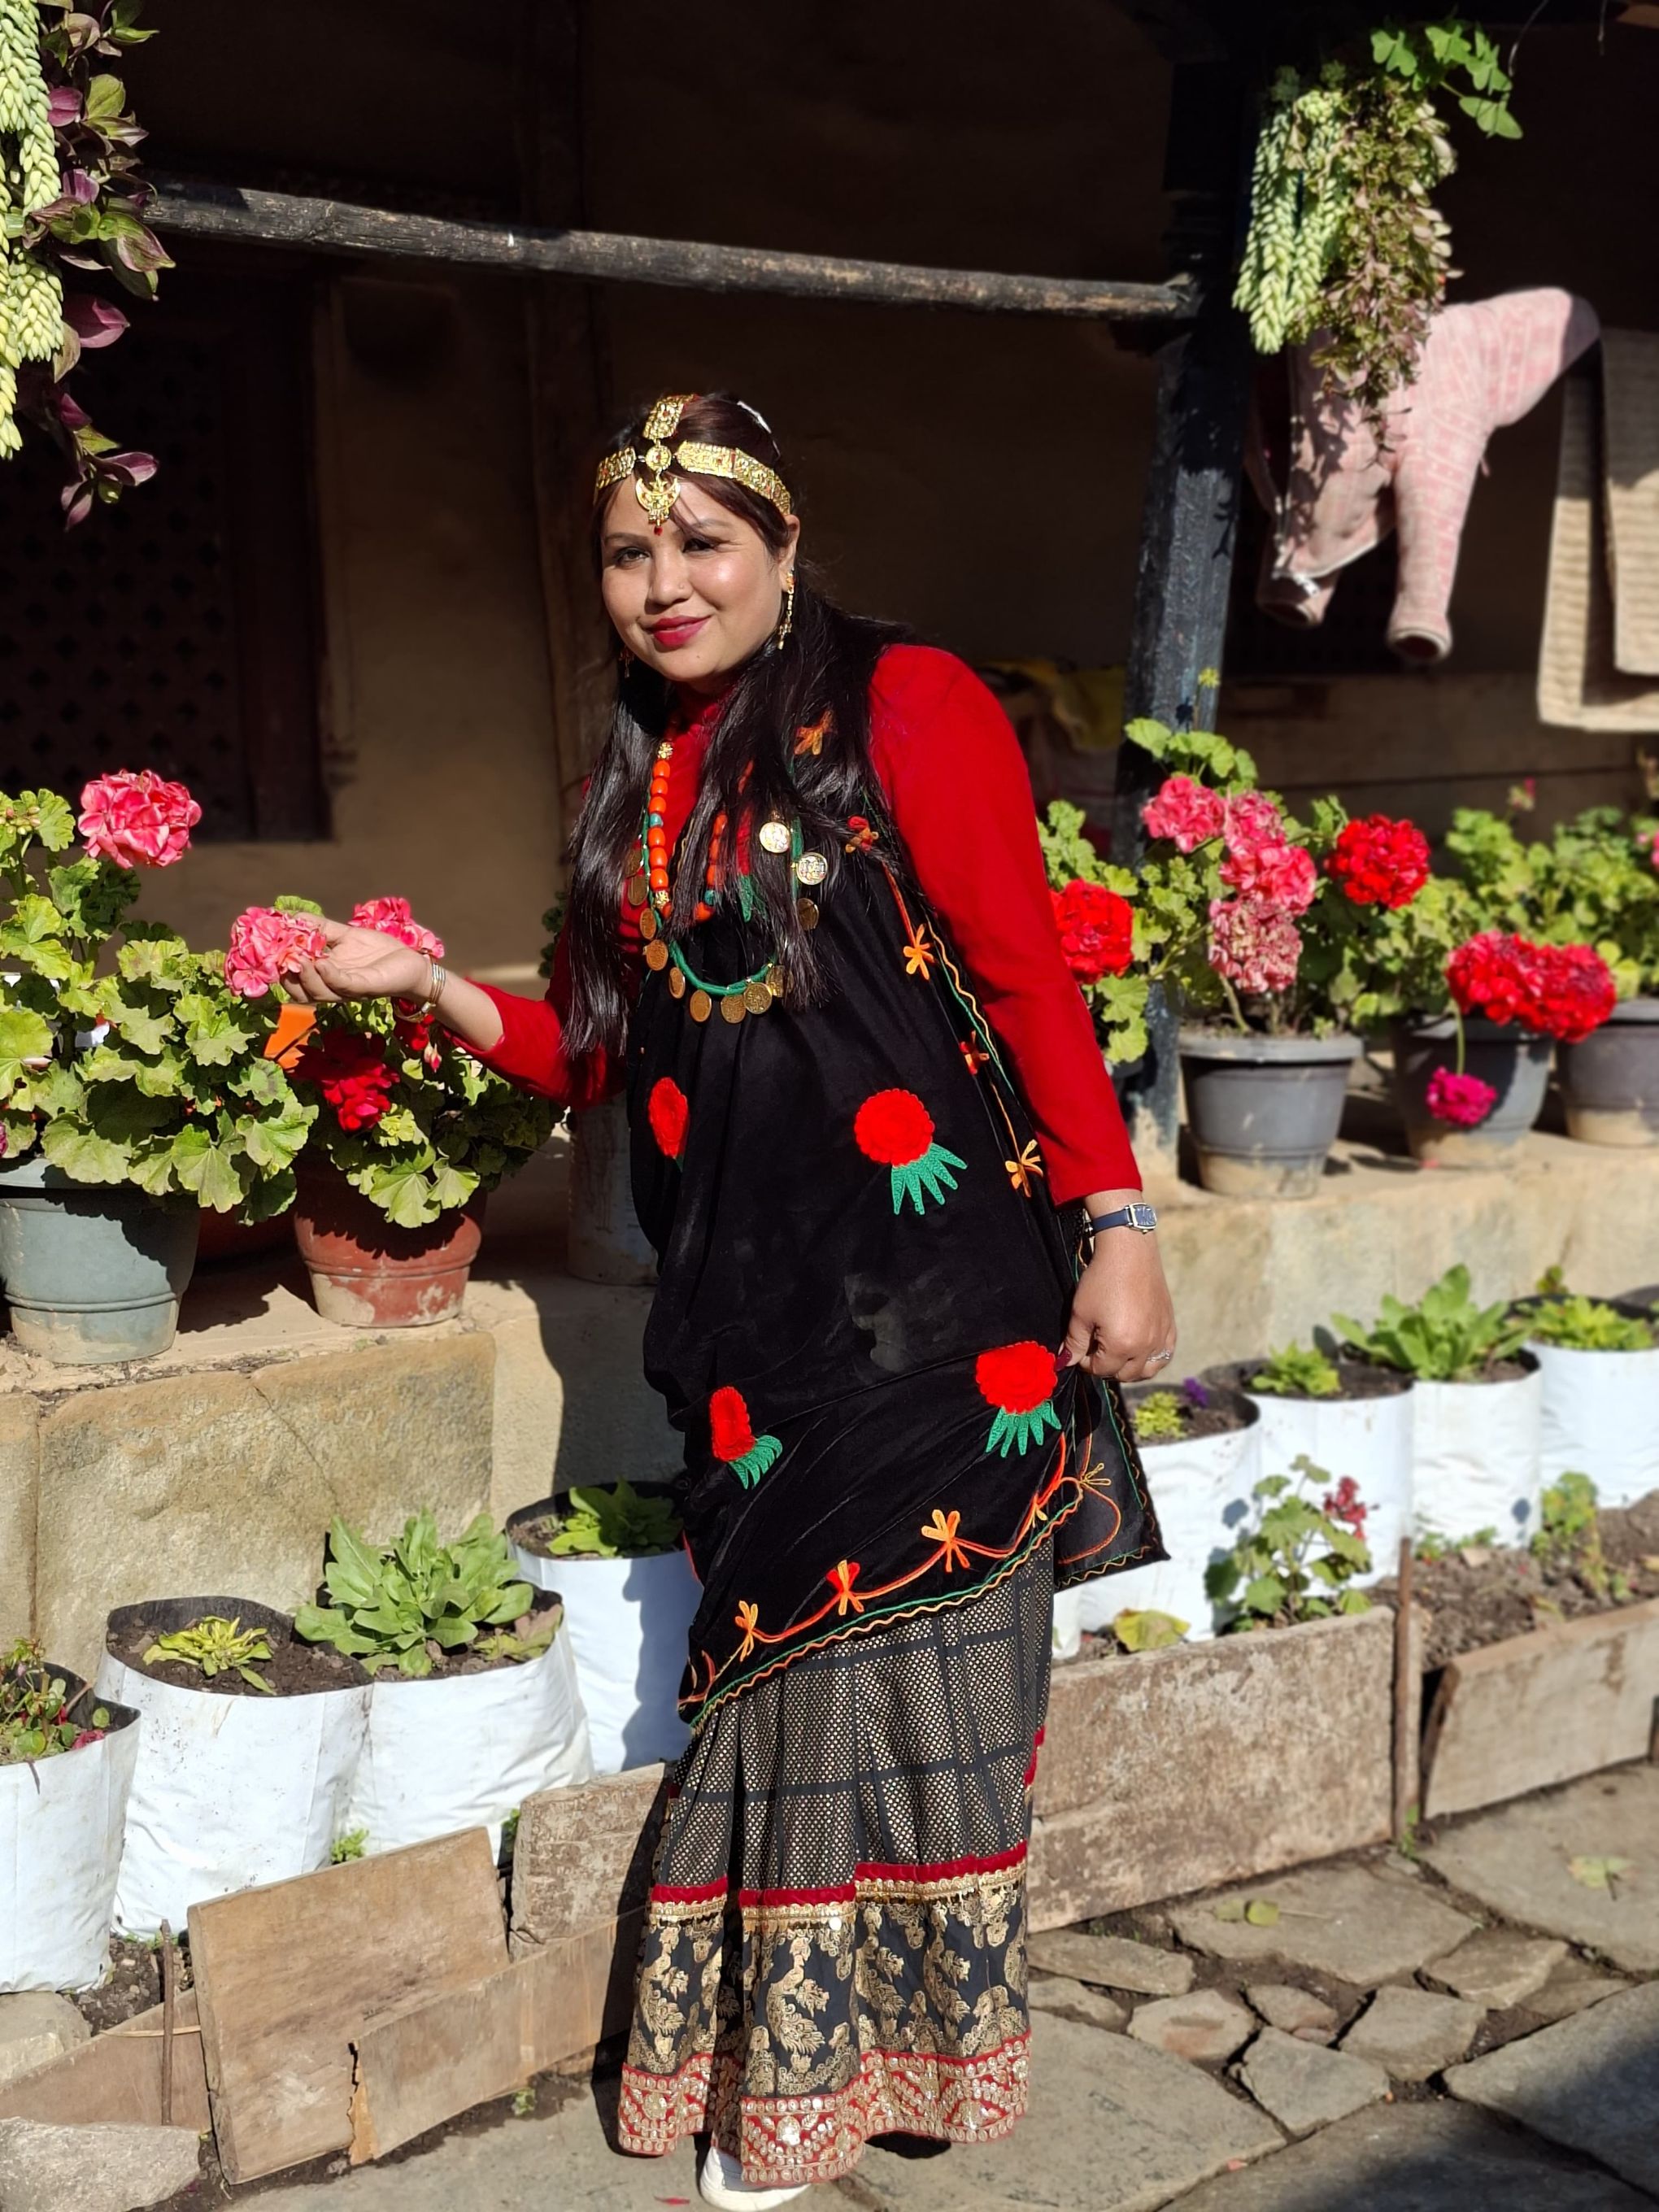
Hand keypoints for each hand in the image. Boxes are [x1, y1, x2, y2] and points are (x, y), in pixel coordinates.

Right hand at [282, 918, 429, 1006]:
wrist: (411, 961)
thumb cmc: (378, 951)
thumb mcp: (345, 935)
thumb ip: (319, 928)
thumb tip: (291, 916)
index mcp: (325, 974)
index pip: (294, 978)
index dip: (278, 965)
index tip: (267, 946)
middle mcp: (333, 986)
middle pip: (300, 992)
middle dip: (287, 977)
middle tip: (278, 957)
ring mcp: (349, 988)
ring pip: (318, 993)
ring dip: (305, 977)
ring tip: (298, 959)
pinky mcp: (366, 986)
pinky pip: (343, 985)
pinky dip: (330, 975)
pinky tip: (321, 962)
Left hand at [1060, 1226, 1177, 1385]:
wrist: (1129, 1251)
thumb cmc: (1102, 1279)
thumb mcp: (1081, 1313)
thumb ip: (1074, 1343)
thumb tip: (1066, 1362)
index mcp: (1122, 1345)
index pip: (1101, 1370)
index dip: (1085, 1362)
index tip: (1080, 1350)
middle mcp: (1146, 1346)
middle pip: (1124, 1374)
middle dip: (1107, 1366)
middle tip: (1096, 1349)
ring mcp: (1161, 1336)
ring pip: (1147, 1370)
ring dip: (1130, 1368)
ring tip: (1117, 1352)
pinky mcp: (1170, 1325)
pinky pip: (1165, 1355)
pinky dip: (1152, 1358)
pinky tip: (1140, 1348)